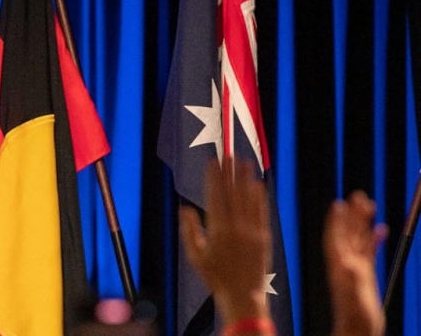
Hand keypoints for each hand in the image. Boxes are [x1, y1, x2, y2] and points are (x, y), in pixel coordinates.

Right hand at [179, 158, 270, 324]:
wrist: (243, 295)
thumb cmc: (215, 277)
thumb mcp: (195, 256)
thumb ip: (189, 230)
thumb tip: (185, 208)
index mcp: (218, 230)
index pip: (215, 195)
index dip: (214, 177)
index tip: (212, 162)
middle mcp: (237, 227)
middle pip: (233, 192)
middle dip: (230, 172)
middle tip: (228, 154)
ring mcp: (252, 231)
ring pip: (249, 198)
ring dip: (246, 178)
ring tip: (245, 162)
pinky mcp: (264, 236)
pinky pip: (262, 211)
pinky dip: (260, 196)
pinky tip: (258, 184)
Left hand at [325, 191, 386, 335]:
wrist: (359, 329)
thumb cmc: (354, 316)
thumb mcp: (353, 296)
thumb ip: (351, 279)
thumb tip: (349, 264)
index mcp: (338, 266)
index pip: (335, 238)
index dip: (335, 221)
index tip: (338, 204)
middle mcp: (344, 263)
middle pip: (347, 233)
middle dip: (352, 215)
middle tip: (358, 195)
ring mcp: (355, 267)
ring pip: (359, 239)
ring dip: (363, 222)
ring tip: (369, 204)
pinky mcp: (365, 275)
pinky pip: (369, 252)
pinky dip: (374, 239)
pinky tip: (381, 229)